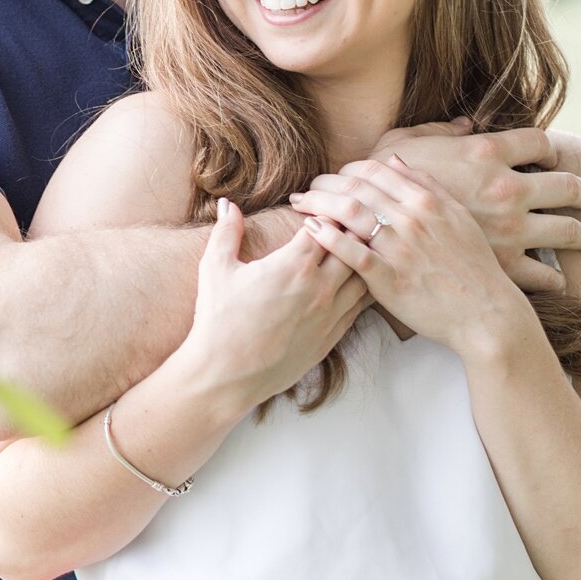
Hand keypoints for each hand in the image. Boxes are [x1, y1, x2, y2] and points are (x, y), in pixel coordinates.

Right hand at [182, 198, 370, 414]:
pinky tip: (353, 282)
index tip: (318, 205)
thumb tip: (226, 204)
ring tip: (353, 249)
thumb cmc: (218, 320)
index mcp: (293, 265)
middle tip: (343, 221)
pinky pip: (361, 306)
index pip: (326, 224)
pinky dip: (361, 288)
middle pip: (353, 246)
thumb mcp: (215, 269)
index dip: (324, 210)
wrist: (226, 375)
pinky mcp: (333, 337)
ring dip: (360, 259)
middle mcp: (320, 287)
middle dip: (349, 230)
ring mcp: (331, 314)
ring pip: (364, 276)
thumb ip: (226, 232)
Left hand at [296, 155, 531, 361]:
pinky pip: (352, 253)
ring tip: (300, 205)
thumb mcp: (459, 217)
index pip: (374, 171)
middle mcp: (412, 219)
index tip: (331, 178)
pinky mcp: (390, 279)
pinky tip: (310, 229)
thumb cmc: (474, 267)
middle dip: (324, 184)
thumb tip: (394, 161)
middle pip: (355, 188)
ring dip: (318, 204)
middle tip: (306, 189)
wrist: (487, 313)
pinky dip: (328, 238)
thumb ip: (427, 186)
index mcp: (427, 202)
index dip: (345, 170)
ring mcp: (400, 249)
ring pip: (349, 213)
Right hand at [322, 119, 580, 292]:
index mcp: (486, 151)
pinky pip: (545, 274)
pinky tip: (560, 279)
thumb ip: (437, 131)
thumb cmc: (376, 182)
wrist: (366, 233)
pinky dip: (556, 278)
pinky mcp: (503, 265)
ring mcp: (509, 229)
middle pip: (570, 186)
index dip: (553, 148)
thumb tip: (464, 125)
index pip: (541, 142)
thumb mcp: (402, 143)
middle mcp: (507, 187)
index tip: (557, 155)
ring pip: (569, 231)